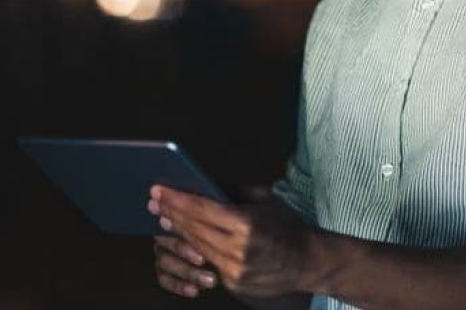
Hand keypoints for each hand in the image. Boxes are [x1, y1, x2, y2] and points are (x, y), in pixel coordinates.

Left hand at [148, 185, 318, 296]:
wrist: (310, 261)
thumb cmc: (289, 227)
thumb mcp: (266, 200)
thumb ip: (234, 192)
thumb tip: (203, 183)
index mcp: (248, 224)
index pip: (202, 209)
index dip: (177, 199)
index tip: (160, 190)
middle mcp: (238, 249)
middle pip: (194, 229)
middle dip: (172, 213)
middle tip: (155, 201)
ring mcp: (234, 270)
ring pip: (196, 247)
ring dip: (178, 231)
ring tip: (165, 217)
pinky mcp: (233, 283)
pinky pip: (207, 262)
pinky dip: (194, 248)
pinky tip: (185, 237)